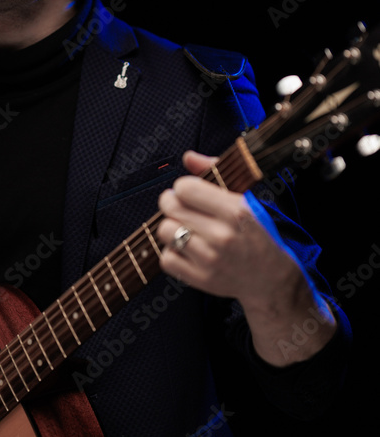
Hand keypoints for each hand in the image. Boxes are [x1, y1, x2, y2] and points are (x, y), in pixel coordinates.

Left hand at [156, 150, 295, 304]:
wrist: (271, 278)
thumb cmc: (256, 235)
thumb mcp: (245, 201)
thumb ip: (215, 174)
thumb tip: (188, 157)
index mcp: (236, 210)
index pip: (186, 188)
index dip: (182, 188)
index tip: (187, 193)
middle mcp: (222, 235)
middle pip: (171, 208)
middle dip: (170, 203)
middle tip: (179, 208)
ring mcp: (210, 259)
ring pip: (165, 232)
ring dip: (170, 229)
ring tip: (184, 230)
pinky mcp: (201, 279)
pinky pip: (166, 259)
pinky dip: (172, 254)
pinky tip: (186, 251)